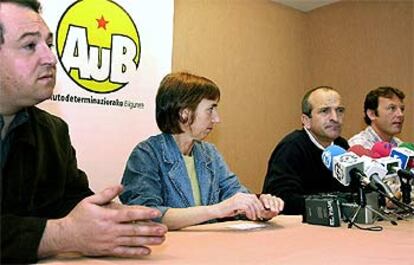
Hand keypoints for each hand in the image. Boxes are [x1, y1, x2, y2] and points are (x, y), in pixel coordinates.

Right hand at [39, 185, 166, 257]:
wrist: (65, 236)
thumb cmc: (78, 216)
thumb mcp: (90, 201)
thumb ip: (106, 193)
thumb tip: (121, 186)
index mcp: (108, 216)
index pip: (130, 214)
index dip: (144, 213)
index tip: (157, 213)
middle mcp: (111, 230)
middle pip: (135, 230)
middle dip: (151, 229)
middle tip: (165, 229)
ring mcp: (110, 241)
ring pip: (133, 242)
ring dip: (148, 241)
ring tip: (161, 239)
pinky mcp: (107, 250)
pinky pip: (124, 252)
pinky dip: (136, 252)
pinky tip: (147, 251)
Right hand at [215, 193, 265, 219]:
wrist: (216, 210)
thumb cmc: (226, 211)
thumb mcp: (238, 208)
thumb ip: (245, 208)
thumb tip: (255, 211)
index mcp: (241, 195)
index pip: (254, 197)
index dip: (259, 205)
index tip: (261, 212)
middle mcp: (240, 195)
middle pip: (254, 199)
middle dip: (258, 208)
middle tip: (259, 216)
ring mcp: (237, 199)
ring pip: (251, 203)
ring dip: (254, 212)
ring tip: (254, 218)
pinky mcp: (235, 203)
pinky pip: (246, 207)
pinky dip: (249, 213)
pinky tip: (249, 217)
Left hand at [257, 194, 283, 219]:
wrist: (267, 213)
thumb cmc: (263, 212)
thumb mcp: (261, 213)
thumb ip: (262, 211)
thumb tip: (264, 210)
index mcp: (262, 197)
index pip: (264, 198)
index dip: (266, 202)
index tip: (268, 207)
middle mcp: (268, 196)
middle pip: (270, 199)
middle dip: (272, 205)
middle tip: (273, 210)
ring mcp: (274, 197)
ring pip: (275, 200)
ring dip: (276, 206)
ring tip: (276, 211)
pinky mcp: (279, 200)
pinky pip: (281, 201)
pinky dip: (281, 205)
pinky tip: (280, 210)